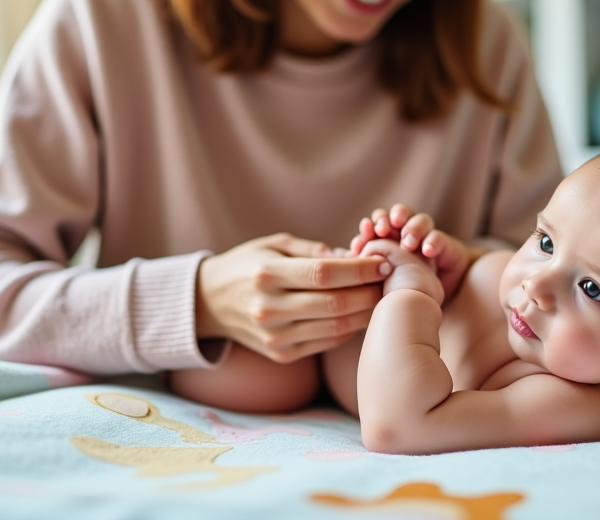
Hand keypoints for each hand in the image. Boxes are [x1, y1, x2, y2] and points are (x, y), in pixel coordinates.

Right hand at [196, 233, 389, 363]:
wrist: (209, 302)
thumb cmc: (248, 265)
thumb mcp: (273, 245)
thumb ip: (314, 250)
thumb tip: (355, 256)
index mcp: (267, 274)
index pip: (324, 273)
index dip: (360, 268)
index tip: (383, 261)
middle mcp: (269, 308)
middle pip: (335, 303)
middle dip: (370, 291)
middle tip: (390, 280)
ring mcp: (275, 335)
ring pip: (336, 327)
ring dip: (366, 312)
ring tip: (381, 297)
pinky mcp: (281, 353)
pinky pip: (327, 341)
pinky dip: (349, 328)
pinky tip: (359, 314)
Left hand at [350, 204, 473, 300]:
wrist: (424, 304)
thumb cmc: (394, 292)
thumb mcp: (376, 278)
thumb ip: (364, 264)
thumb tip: (346, 255)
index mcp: (388, 237)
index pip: (380, 221)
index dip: (374, 223)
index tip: (366, 229)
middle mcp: (407, 234)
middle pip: (400, 213)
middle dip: (392, 216)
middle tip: (385, 227)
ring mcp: (426, 238)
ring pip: (421, 220)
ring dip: (412, 227)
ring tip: (407, 242)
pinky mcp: (443, 246)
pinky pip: (439, 237)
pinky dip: (432, 241)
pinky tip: (427, 251)